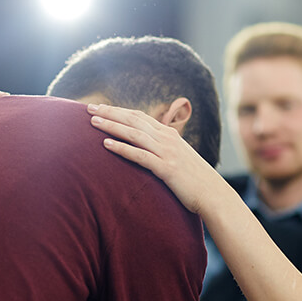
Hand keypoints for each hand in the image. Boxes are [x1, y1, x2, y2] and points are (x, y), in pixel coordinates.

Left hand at [87, 103, 227, 215]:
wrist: (212, 193)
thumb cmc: (193, 178)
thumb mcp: (178, 156)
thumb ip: (162, 148)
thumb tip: (145, 146)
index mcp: (169, 134)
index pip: (139, 116)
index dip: (118, 110)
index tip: (100, 107)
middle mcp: (167, 138)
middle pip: (133, 120)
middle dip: (110, 113)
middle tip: (89, 108)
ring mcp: (167, 152)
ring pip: (134, 134)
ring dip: (112, 126)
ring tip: (93, 122)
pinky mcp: (166, 168)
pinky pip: (140, 155)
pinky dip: (122, 148)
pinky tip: (106, 145)